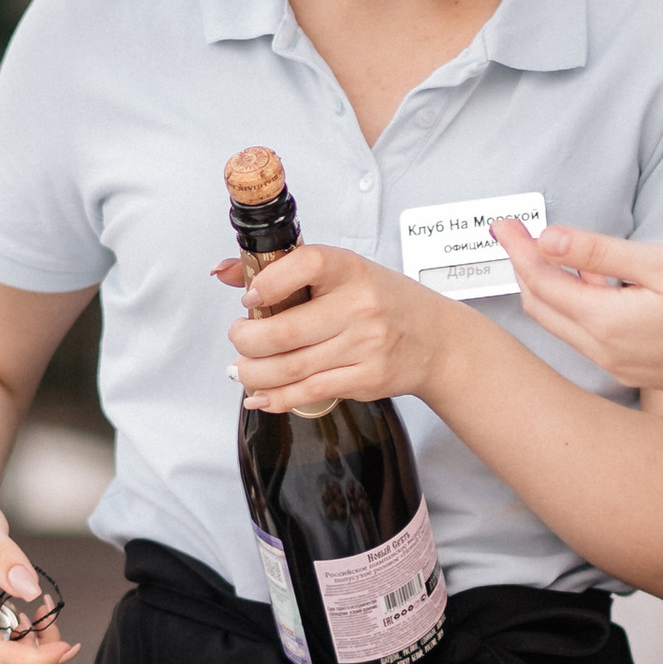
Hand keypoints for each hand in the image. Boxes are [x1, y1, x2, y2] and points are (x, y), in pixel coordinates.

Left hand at [220, 245, 455, 417]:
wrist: (436, 340)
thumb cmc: (384, 302)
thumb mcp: (342, 273)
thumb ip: (284, 270)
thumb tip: (226, 272)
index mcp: (350, 270)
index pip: (306, 265)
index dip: (268, 282)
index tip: (250, 298)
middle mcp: (359, 306)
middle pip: (285, 331)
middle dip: (246, 340)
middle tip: (239, 338)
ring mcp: (364, 346)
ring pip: (290, 368)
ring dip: (254, 373)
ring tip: (243, 368)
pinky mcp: (366, 379)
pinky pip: (309, 393)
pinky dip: (277, 398)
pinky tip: (260, 396)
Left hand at [492, 216, 662, 398]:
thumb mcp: (660, 264)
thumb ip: (598, 253)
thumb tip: (546, 238)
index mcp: (605, 323)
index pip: (540, 281)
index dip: (518, 248)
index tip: (501, 222)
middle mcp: (602, 351)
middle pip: (541, 306)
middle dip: (523, 267)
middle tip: (513, 232)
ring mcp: (617, 365)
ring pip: (562, 323)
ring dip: (549, 287)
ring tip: (548, 249)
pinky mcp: (633, 369)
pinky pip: (588, 335)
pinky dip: (578, 306)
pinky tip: (595, 281)